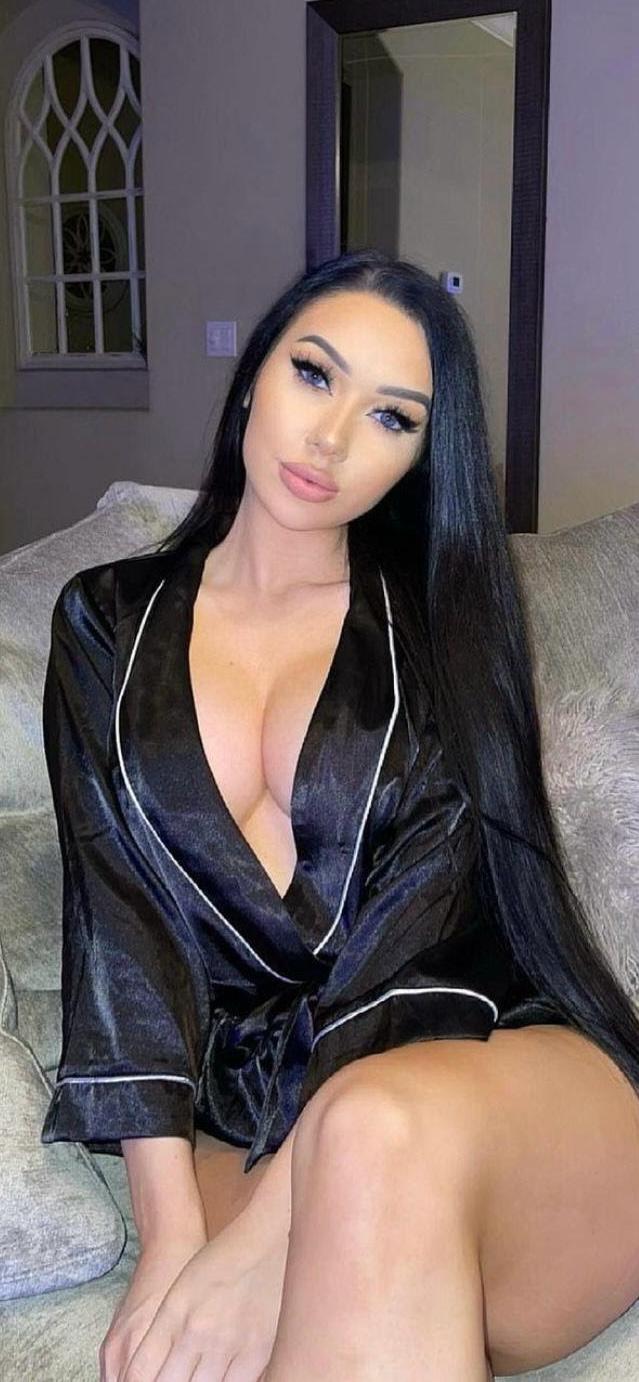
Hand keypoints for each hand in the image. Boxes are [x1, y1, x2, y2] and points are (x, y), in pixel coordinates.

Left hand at [118, 1197, 289, 1380]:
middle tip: (175, 1375)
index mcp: (172, 1314)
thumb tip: (153, 1373)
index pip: (139, 1373)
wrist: (265, 1239)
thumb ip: (163, 1336)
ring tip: (197, 1374)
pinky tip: (221, 1377)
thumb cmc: (220, 1263)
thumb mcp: (181, 1293)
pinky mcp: (258, 1352)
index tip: (147, 1381)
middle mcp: (196, 1331)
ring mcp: (227, 1343)